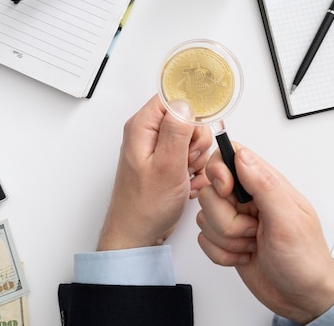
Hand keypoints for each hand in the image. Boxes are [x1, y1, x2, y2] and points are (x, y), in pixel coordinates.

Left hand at [97, 95, 211, 250]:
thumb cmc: (144, 206)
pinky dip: (193, 171)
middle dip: (195, 141)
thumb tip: (185, 104)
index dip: (190, 113)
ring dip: (196, 159)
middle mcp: (149, 134)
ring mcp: (158, 150)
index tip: (194, 134)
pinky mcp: (166, 164)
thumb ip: (177, 131)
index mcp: (142, 127)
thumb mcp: (167, 165)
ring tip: (184, 176)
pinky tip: (185, 184)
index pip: (172, 99)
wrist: (137, 235)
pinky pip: (191, 157)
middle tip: (186, 161)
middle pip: (187, 119)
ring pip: (192, 140)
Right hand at [196, 144, 333, 323]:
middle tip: (253, 229)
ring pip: (205, 217)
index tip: (227, 192)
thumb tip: (241, 156)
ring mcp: (236, 219)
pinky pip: (204, 239)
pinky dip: (222, 254)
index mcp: (266, 184)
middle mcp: (248, 199)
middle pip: (211, 191)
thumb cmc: (305, 260)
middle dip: (227, 219)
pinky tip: (244, 256)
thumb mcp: (288, 220)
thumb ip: (264, 184)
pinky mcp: (226, 240)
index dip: (218, 170)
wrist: (303, 298)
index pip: (230, 156)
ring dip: (227, 239)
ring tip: (252, 244)